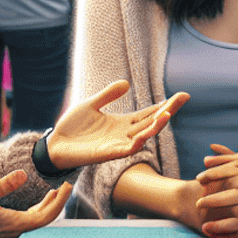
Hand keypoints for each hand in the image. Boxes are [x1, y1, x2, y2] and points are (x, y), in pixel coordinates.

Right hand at [0, 170, 71, 237]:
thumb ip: (2, 186)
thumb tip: (23, 175)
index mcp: (14, 223)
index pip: (46, 216)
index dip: (60, 202)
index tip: (67, 187)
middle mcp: (16, 229)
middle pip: (46, 217)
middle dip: (59, 201)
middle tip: (67, 184)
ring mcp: (12, 230)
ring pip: (39, 219)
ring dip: (50, 205)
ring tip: (59, 189)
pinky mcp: (7, 228)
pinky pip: (31, 219)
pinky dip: (40, 209)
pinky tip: (43, 200)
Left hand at [46, 80, 189, 169]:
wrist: (54, 145)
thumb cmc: (72, 127)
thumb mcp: (91, 105)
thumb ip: (108, 95)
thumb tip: (127, 83)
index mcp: (122, 123)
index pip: (149, 113)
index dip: (165, 105)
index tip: (182, 95)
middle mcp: (124, 134)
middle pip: (152, 122)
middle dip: (167, 111)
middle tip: (182, 98)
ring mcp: (117, 145)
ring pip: (143, 136)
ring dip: (155, 127)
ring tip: (166, 114)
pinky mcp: (106, 154)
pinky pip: (125, 150)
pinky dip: (136, 143)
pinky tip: (144, 135)